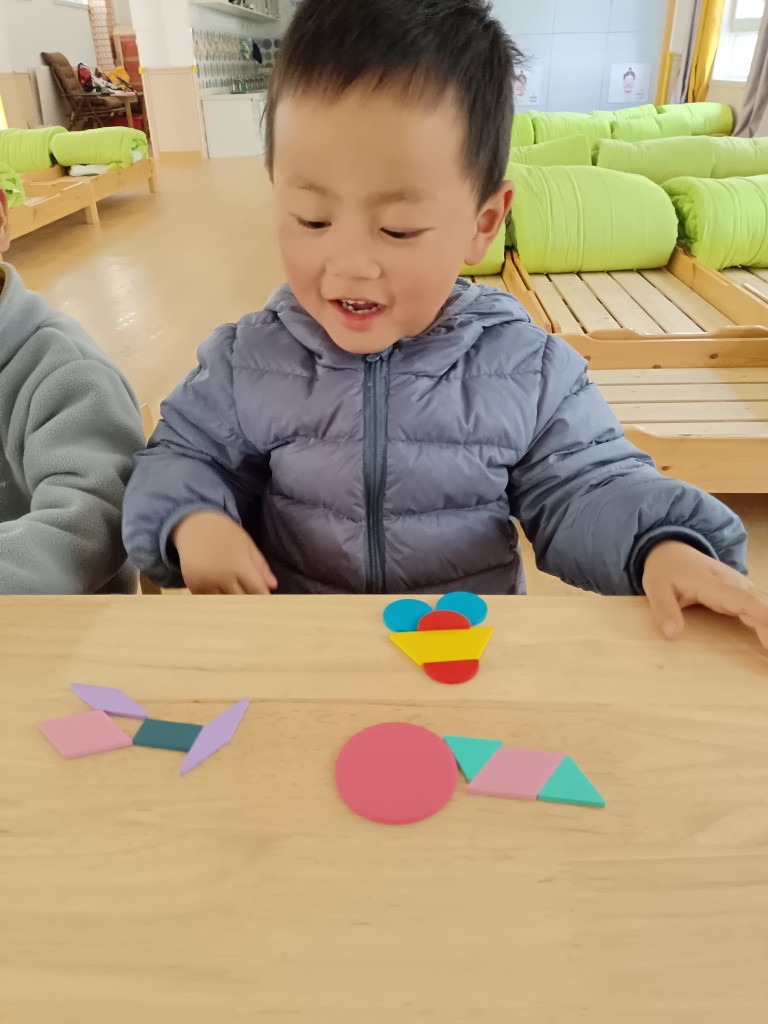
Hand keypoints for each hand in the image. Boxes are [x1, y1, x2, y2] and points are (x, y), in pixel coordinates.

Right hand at [172, 510, 276, 594]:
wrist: (194, 525)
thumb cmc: (225, 533)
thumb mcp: (247, 545)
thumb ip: (260, 566)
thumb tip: (273, 586)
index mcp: (239, 565)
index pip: (257, 590)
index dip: (263, 596)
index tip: (267, 600)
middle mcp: (222, 577)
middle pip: (242, 600)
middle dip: (250, 601)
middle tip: (254, 602)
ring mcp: (206, 583)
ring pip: (225, 603)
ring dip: (233, 603)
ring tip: (238, 601)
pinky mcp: (193, 586)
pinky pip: (208, 600)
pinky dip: (216, 600)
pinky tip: (220, 595)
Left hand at [642, 540, 767, 648]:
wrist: (671, 550)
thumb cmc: (665, 570)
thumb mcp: (655, 587)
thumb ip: (664, 609)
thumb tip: (672, 633)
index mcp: (713, 584)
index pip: (743, 599)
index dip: (762, 613)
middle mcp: (733, 584)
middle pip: (761, 605)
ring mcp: (740, 587)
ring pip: (764, 605)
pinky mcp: (741, 592)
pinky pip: (760, 607)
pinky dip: (767, 621)